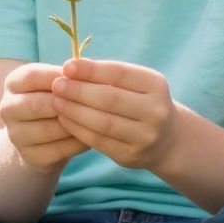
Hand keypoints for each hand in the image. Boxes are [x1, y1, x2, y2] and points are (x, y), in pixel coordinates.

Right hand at [0, 62, 86, 171]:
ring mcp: (16, 135)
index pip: (32, 76)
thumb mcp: (57, 83)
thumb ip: (68, 77)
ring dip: (75, 125)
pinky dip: (78, 143)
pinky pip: (58, 150)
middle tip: (91, 103)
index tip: (82, 79)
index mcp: (14, 83)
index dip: (59, 78)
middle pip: (37, 105)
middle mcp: (8, 108)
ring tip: (94, 119)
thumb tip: (86, 74)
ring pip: (49, 130)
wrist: (44, 137)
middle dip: (67, 104)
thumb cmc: (55, 100)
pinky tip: (90, 136)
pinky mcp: (29, 156)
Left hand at [50, 58, 179, 171]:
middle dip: (79, 91)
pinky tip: (64, 119)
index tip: (67, 66)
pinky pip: (98, 141)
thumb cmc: (141, 102)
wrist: (167, 139)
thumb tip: (71, 69)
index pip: (120, 74)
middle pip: (110, 99)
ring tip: (56, 101)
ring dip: (74, 111)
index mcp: (156, 85)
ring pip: (102, 123)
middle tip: (57, 84)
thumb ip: (109, 76)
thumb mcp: (136, 84)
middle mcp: (155, 111)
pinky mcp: (130, 156)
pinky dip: (78, 129)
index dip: (91, 70)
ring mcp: (145, 136)